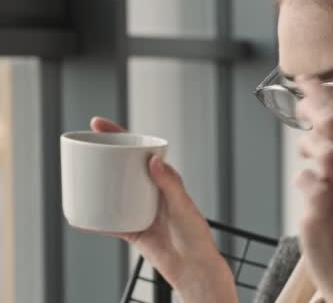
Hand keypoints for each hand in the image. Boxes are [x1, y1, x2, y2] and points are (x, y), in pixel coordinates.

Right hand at [90, 117, 236, 302]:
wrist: (193, 267)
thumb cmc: (196, 235)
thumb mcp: (183, 206)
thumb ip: (170, 184)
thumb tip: (153, 160)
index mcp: (164, 178)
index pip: (140, 150)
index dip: (119, 135)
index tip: (98, 125)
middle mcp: (149, 190)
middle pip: (120, 166)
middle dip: (101, 155)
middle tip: (81, 148)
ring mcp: (137, 208)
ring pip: (111, 190)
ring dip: (95, 182)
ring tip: (76, 176)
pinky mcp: (130, 228)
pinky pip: (107, 220)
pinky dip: (93, 217)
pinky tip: (78, 214)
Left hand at [294, 77, 332, 301]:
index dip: (326, 95)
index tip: (308, 81)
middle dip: (313, 105)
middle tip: (300, 98)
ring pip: (324, 149)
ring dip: (310, 143)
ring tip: (306, 146)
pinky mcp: (320, 214)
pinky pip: (307, 182)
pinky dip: (304, 176)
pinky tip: (310, 183)